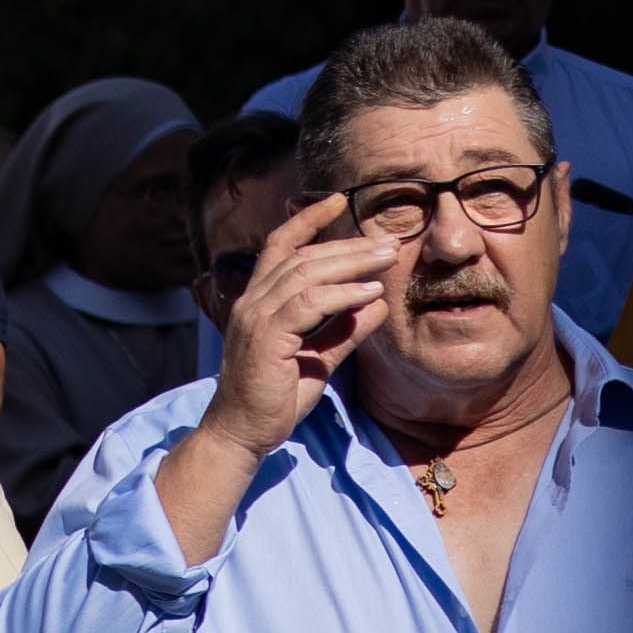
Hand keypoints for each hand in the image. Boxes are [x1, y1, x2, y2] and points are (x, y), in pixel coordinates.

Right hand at [200, 193, 399, 452]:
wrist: (243, 432)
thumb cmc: (276, 396)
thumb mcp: (319, 357)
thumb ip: (343, 329)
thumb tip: (377, 302)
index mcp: (258, 300)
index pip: (280, 246)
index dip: (307, 219)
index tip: (338, 201)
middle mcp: (252, 302)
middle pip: (301, 255)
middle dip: (348, 244)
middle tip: (389, 240)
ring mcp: (255, 318)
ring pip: (305, 273)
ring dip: (351, 262)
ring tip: (388, 257)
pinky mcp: (266, 337)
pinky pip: (308, 304)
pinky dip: (342, 294)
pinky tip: (369, 292)